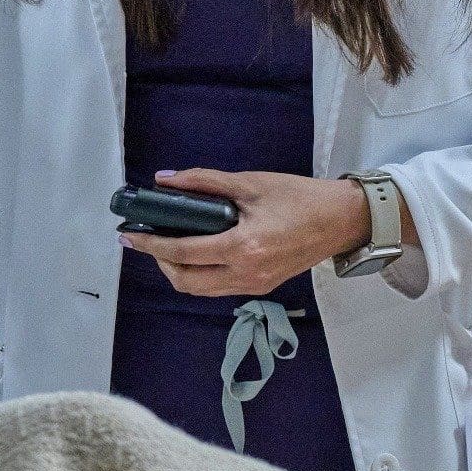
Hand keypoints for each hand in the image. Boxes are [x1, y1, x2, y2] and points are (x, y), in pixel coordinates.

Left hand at [120, 169, 373, 297]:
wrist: (341, 220)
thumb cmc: (300, 198)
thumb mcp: (251, 183)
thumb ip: (205, 182)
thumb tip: (166, 180)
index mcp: (244, 247)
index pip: (184, 251)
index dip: (152, 243)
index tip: (130, 234)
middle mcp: (247, 273)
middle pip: (186, 282)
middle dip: (161, 263)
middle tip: (150, 240)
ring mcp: (255, 284)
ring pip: (201, 290)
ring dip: (179, 272)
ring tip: (169, 247)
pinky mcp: (263, 286)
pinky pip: (219, 288)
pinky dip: (201, 275)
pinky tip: (198, 253)